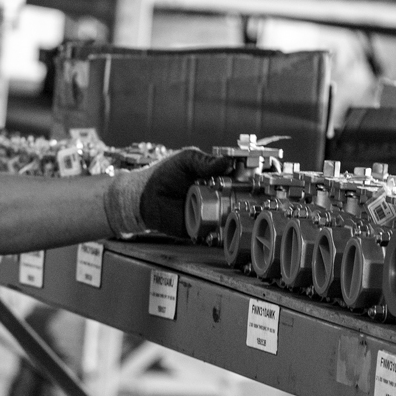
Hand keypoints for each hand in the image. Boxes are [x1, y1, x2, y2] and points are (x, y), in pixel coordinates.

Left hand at [105, 148, 239, 237]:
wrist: (142, 196)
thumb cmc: (163, 174)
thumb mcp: (186, 160)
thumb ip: (206, 162)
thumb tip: (228, 162)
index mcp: (216, 179)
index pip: (239, 180)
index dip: (249, 181)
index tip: (254, 179)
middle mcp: (216, 197)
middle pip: (240, 201)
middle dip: (247, 200)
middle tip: (250, 197)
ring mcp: (209, 214)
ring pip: (231, 219)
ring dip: (236, 217)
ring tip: (236, 211)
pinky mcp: (200, 230)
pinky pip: (214, 234)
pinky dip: (220, 232)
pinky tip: (221, 226)